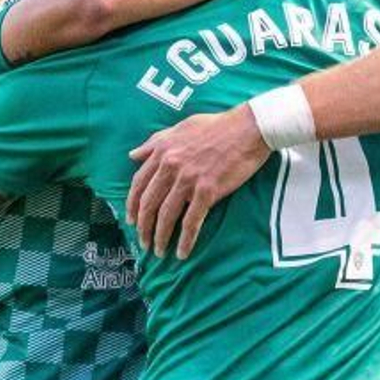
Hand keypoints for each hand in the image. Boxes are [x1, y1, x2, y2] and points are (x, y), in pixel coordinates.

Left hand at [126, 106, 271, 258]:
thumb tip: (133, 155)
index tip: (131, 220)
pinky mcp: (208, 191)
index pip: (139, 184)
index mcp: (162, 151)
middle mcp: (171, 166)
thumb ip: (154, 143)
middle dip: (143, 227)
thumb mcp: (179, 128)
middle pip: (149, 204)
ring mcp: (188, 180)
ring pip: (166, 216)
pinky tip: (182, 252)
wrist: (248, 128)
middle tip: (143, 243)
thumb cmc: (217, 126)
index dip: (132, 205)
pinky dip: (185, 240)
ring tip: (159, 251)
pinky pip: (191, 222)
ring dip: (160, 237)